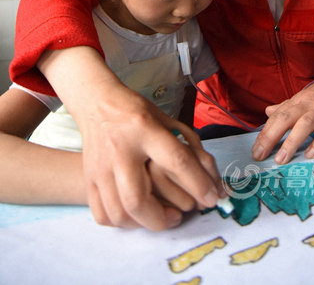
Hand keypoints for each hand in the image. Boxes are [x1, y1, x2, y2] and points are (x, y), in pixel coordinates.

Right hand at [37, 47, 223, 230]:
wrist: (97, 102)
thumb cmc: (136, 112)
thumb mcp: (167, 120)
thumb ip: (189, 147)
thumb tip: (210, 179)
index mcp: (145, 129)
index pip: (176, 161)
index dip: (198, 184)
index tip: (211, 198)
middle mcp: (121, 150)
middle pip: (138, 199)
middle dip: (162, 218)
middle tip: (179, 216)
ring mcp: (101, 167)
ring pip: (119, 213)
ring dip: (144, 224)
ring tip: (161, 217)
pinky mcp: (89, 178)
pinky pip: (104, 214)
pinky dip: (123, 223)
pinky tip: (137, 215)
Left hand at [251, 62, 313, 163]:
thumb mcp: (306, 98)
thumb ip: (287, 107)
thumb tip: (267, 112)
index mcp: (300, 100)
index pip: (278, 116)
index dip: (265, 132)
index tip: (255, 149)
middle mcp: (310, 104)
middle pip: (287, 118)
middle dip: (271, 136)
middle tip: (260, 154)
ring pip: (306, 124)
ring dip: (292, 141)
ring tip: (281, 158)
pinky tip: (311, 154)